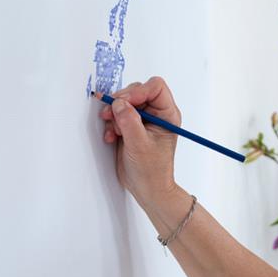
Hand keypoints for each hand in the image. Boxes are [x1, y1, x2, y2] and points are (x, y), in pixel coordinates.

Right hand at [97, 76, 180, 203]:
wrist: (147, 188)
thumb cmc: (152, 171)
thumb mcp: (140, 145)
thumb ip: (129, 121)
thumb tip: (118, 103)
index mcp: (167, 115)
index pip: (156, 87)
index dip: (138, 91)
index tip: (124, 102)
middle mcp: (156, 114)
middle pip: (137, 91)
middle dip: (121, 102)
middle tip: (110, 114)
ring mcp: (143, 119)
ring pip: (125, 102)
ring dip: (114, 114)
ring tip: (112, 130)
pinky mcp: (131, 126)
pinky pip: (118, 114)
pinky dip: (111, 123)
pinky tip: (111, 136)